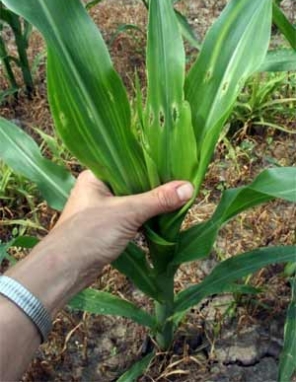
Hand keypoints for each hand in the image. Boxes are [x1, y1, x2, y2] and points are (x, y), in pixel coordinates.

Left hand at [7, 171, 193, 312]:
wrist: (64, 271)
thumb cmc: (89, 234)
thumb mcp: (127, 212)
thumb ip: (157, 200)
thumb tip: (189, 187)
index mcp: (95, 176)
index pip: (128, 162)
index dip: (151, 165)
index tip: (176, 165)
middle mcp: (98, 189)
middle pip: (133, 182)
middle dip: (155, 186)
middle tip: (182, 183)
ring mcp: (102, 209)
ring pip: (134, 201)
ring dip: (152, 204)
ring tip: (178, 198)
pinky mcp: (107, 228)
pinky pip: (132, 217)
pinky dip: (146, 218)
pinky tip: (164, 217)